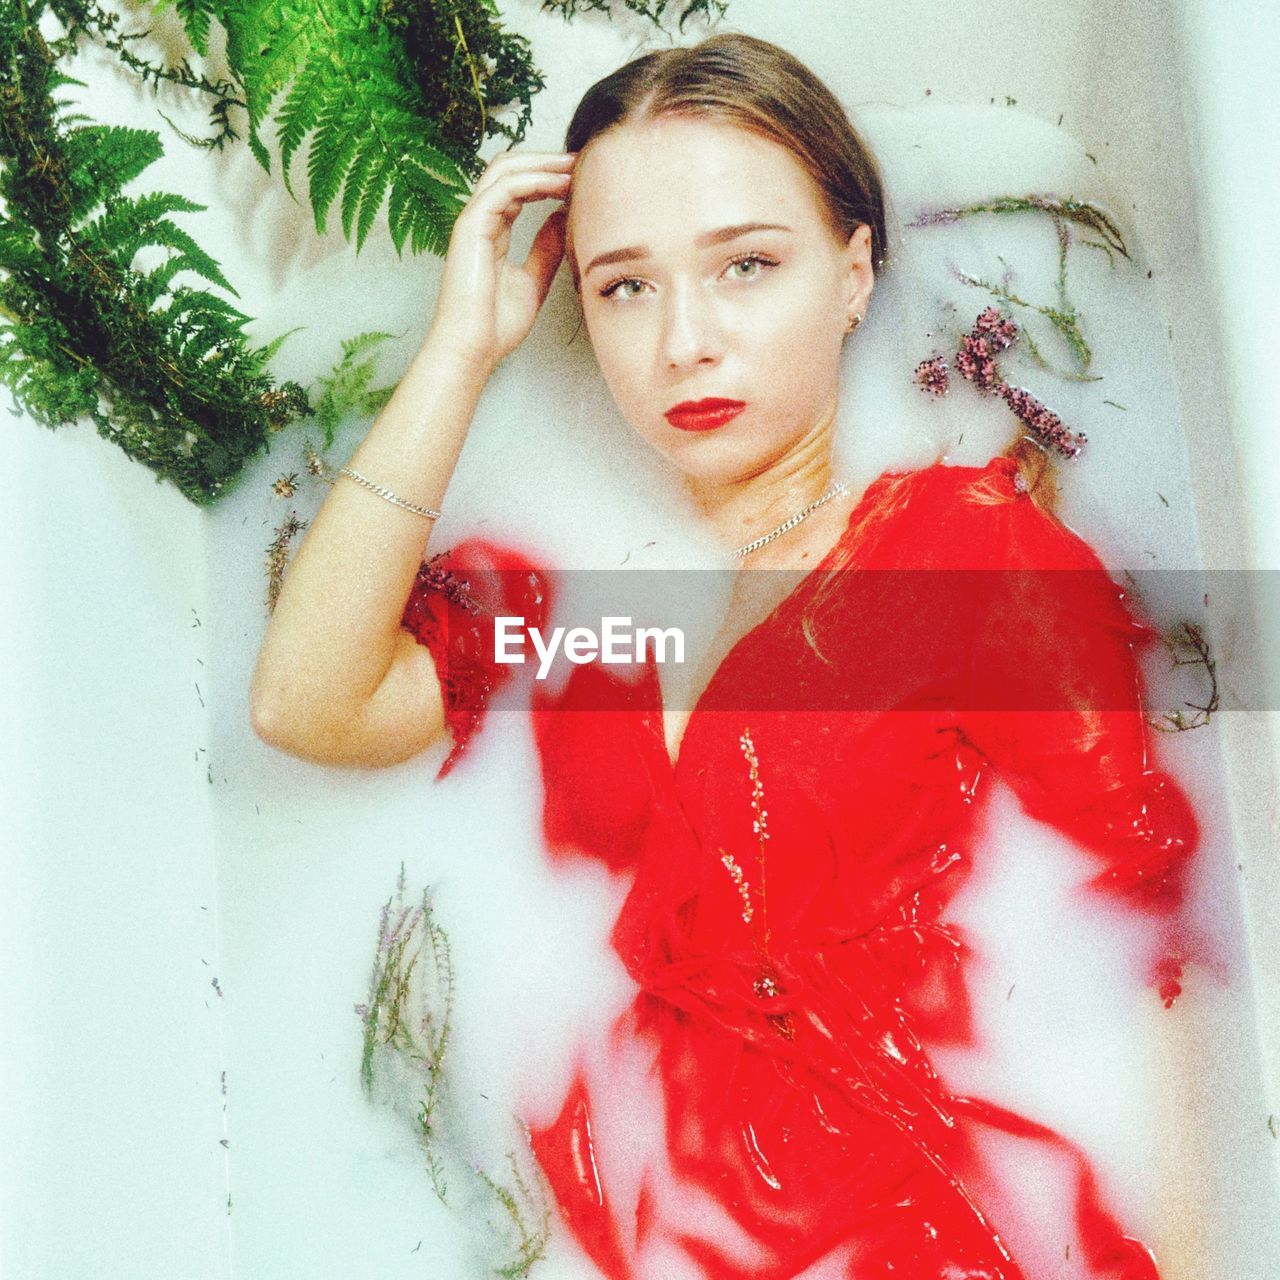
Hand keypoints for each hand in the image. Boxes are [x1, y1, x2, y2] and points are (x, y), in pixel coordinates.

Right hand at [425, 149, 575, 372]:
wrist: (473, 349)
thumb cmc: (496, 325)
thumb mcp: (534, 281)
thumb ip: (546, 248)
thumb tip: (562, 217)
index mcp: (492, 231)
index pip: (519, 187)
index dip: (550, 177)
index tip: (582, 178)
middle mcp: (480, 220)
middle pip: (511, 169)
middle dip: (547, 160)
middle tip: (583, 160)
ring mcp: (473, 221)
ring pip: (506, 170)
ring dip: (544, 164)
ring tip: (575, 166)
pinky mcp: (471, 227)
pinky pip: (504, 188)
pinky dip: (534, 180)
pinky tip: (561, 185)